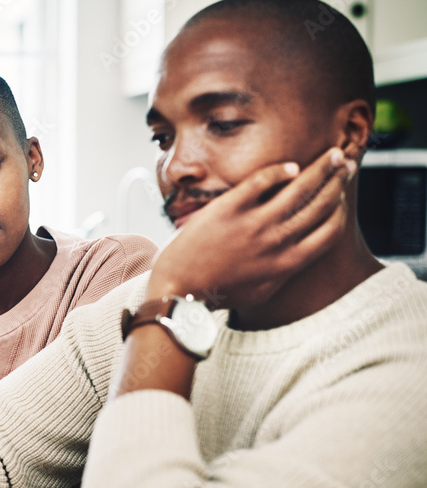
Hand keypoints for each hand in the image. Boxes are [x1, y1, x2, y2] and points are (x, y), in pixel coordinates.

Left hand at [148, 147, 355, 308]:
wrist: (180, 289)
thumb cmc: (219, 292)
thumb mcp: (261, 290)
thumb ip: (285, 270)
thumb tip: (302, 253)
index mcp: (288, 263)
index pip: (330, 230)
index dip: (342, 209)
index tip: (343, 194)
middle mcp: (276, 242)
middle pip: (321, 204)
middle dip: (339, 180)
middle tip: (346, 163)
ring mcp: (253, 223)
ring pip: (300, 187)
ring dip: (322, 167)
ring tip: (333, 154)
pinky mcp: (229, 208)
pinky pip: (262, 180)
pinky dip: (281, 170)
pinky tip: (291, 166)